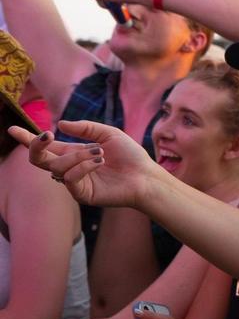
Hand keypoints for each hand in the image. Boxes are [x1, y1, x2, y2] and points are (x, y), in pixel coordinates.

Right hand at [10, 122, 157, 208]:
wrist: (145, 175)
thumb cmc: (130, 155)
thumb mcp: (108, 134)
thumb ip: (86, 128)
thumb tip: (60, 124)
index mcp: (73, 153)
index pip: (45, 147)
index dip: (28, 139)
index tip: (13, 129)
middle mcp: (70, 167)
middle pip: (39, 160)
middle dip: (37, 146)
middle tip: (46, 135)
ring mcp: (74, 182)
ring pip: (56, 167)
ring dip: (77, 156)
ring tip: (99, 153)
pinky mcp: (81, 194)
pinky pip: (69, 178)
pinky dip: (83, 166)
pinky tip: (100, 163)